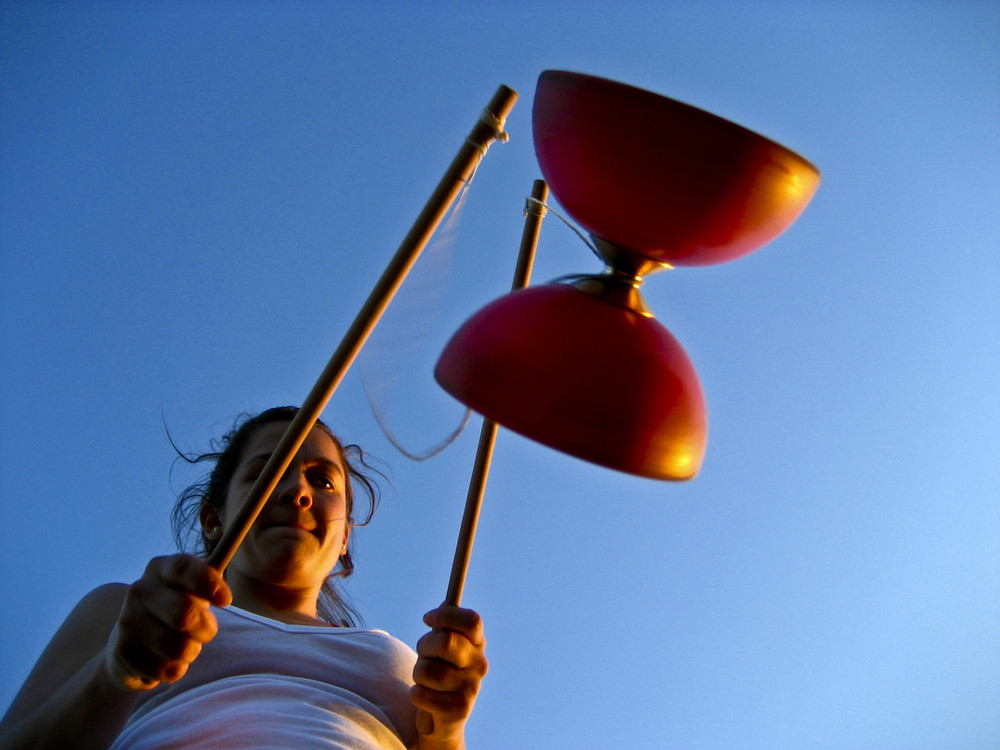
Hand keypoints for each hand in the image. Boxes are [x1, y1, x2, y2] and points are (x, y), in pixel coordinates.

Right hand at [102, 554, 230, 690]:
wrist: (129, 643)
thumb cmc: (174, 609)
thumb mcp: (191, 590)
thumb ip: (211, 581)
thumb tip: (227, 577)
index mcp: (160, 568)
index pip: (183, 567)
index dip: (207, 583)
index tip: (226, 601)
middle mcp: (140, 590)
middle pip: (184, 613)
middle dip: (205, 629)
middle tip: (207, 632)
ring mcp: (128, 620)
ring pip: (178, 647)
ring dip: (191, 652)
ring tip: (185, 646)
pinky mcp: (123, 651)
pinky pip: (166, 669)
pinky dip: (175, 669)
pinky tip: (166, 660)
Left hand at [411, 605, 487, 748]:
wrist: (444, 722)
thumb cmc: (440, 675)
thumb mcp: (444, 648)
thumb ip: (446, 627)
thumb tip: (446, 602)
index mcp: (478, 644)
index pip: (472, 621)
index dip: (446, 615)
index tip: (427, 619)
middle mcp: (479, 664)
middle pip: (446, 641)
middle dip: (424, 646)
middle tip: (423, 653)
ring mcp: (471, 688)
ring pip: (427, 669)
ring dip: (418, 673)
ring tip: (425, 680)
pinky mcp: (458, 710)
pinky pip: (420, 694)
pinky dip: (416, 695)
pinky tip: (426, 699)